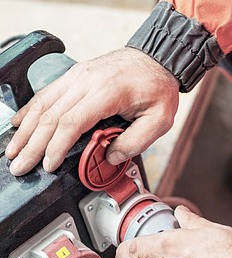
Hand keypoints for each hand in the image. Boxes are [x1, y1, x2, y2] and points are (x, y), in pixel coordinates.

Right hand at [6, 47, 178, 175]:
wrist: (157, 60)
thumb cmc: (157, 88)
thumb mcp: (158, 121)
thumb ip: (134, 143)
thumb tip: (109, 158)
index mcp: (106, 93)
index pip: (71, 123)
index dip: (55, 147)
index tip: (48, 165)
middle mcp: (86, 81)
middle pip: (50, 116)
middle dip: (32, 145)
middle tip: (20, 166)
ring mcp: (78, 76)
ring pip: (43, 104)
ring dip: (26, 130)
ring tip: (13, 150)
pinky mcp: (75, 76)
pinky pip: (47, 94)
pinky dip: (30, 110)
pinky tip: (19, 123)